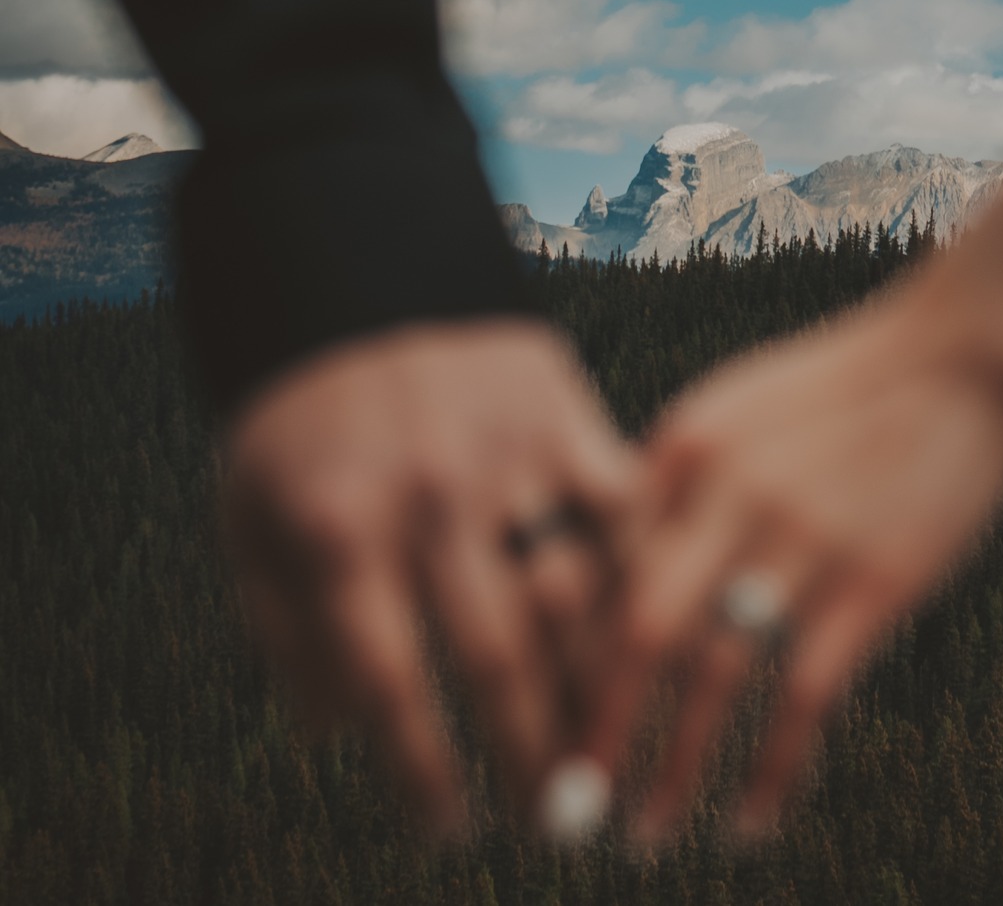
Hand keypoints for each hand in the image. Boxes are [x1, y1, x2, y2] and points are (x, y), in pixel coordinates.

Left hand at [221, 319, 636, 837]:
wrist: (350, 275)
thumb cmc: (298, 421)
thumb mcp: (252, 523)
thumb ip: (285, 633)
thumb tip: (333, 739)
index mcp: (340, 531)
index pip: (390, 690)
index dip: (423, 776)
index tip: (450, 832)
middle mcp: (429, 498)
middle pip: (496, 659)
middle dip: (531, 755)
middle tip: (556, 819)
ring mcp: (504, 450)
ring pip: (572, 593)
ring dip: (598, 686)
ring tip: (611, 747)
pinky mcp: (561, 407)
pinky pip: (619, 508)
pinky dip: (638, 575)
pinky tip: (646, 630)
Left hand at [587, 289, 1002, 840]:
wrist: (958, 359)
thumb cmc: (842, 393)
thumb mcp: (739, 411)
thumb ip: (680, 486)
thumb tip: (626, 576)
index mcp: (684, 448)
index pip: (604, 568)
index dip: (569, 653)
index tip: (545, 720)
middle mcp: (728, 494)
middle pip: (639, 632)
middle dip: (598, 728)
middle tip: (566, 808)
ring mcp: (801, 540)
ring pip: (715, 680)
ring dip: (674, 767)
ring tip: (649, 831)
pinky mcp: (873, 582)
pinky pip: (803, 699)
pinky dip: (772, 770)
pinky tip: (753, 818)